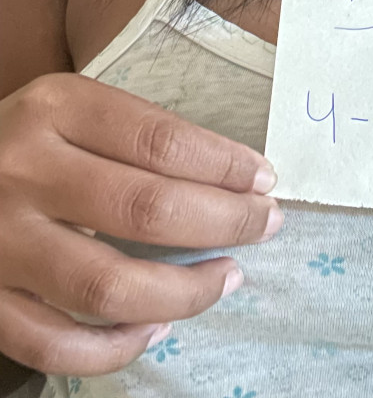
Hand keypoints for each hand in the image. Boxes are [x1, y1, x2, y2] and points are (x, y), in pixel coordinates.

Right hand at [0, 73, 281, 376]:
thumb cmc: (24, 141)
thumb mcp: (70, 110)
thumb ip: (133, 135)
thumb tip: (236, 180)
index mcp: (54, 108)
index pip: (159, 139)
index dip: (224, 165)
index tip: (264, 179)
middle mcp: (23, 170)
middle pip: (146, 208)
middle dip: (225, 222)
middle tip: (265, 225)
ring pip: (108, 286)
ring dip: (185, 291)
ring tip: (227, 277)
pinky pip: (56, 345)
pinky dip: (117, 347)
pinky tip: (157, 325)